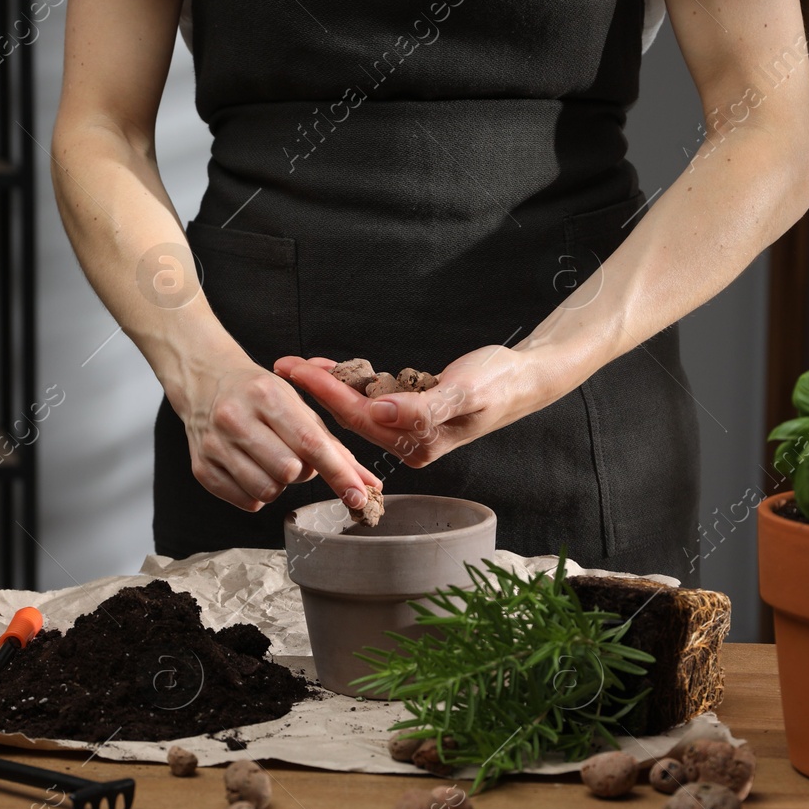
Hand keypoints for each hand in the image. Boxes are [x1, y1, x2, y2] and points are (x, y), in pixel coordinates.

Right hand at [173, 356, 380, 511]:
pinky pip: (247, 502)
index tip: (358, 495)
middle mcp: (235, 418)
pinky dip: (258, 493)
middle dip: (301, 472)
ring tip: (271, 461)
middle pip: (289, 471)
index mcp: (266, 395)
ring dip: (279, 484)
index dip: (338, 473)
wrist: (205, 381)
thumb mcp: (298, 405)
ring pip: (267, 491)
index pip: (310, 443)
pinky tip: (253, 469)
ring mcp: (214, 444)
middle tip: (294, 456)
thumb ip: (334, 446)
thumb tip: (368, 484)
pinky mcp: (201, 468)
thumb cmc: (260, 393)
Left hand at [273, 346, 560, 468]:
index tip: (296, 370)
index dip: (326, 392)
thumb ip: (422, 406)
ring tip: (300, 366)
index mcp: (418, 442)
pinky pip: (373, 401)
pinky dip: (353, 384)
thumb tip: (379, 411)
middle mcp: (410, 443)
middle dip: (317, 390)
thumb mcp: (465, 391)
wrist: (525, 378)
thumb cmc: (500, 381)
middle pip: (352, 416)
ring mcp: (411, 430)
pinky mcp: (413, 415)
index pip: (360, 417)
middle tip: (283, 365)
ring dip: (331, 387)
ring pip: (359, 409)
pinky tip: (338, 370)